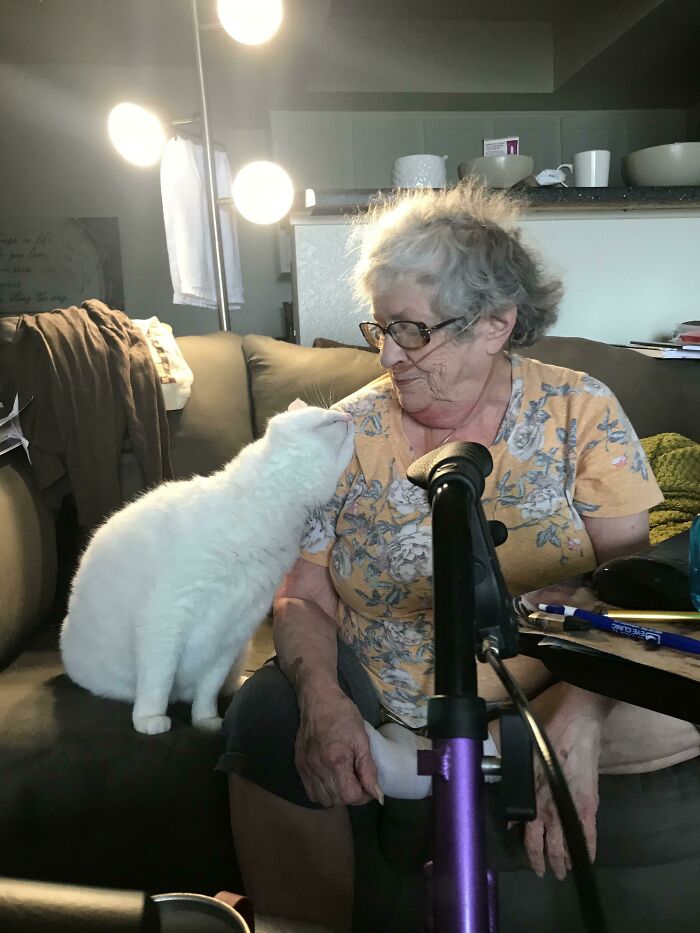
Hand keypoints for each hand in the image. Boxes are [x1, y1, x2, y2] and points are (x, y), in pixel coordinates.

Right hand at [295, 688, 380, 807]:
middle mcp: (318, 767)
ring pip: (323, 800)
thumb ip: (369, 770)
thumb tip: (378, 796)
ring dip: (337, 796)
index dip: (363, 794)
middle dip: (351, 795)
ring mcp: (306, 768)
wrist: (318, 700)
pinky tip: (331, 779)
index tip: (367, 783)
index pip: (350, 796)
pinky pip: (311, 792)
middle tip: (357, 779)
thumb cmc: (344, 715)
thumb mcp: (362, 739)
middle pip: (337, 801)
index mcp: (336, 759)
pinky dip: (323, 792)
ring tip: (344, 779)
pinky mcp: (299, 766)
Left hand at [523, 686, 610, 879]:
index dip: (531, 854)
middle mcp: (550, 810)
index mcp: (534, 800)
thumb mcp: (525, 764)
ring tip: (565, 869)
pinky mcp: (589, 805)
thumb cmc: (547, 740)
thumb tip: (512, 811)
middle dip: (548, 863)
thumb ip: (520, 790)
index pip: (529, 837)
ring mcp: (571, 809)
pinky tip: (587, 859)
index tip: (533, 865)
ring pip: (567, 846)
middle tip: (549, 873)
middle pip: (549, 847)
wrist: (576, 728)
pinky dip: (588, 850)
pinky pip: (589, 835)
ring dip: (565, 860)